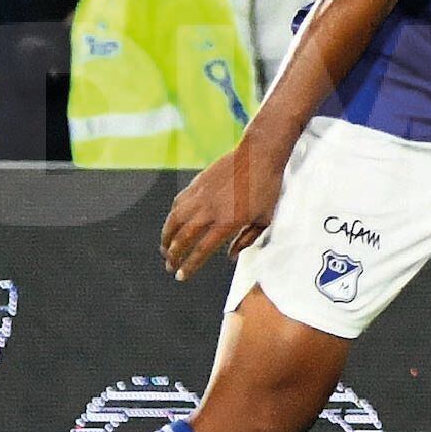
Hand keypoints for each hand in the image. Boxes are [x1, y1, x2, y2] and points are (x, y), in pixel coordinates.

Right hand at [161, 143, 283, 280]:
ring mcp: (200, 196)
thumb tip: (230, 256)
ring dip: (166, 238)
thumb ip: (247, 240)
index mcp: (228, 222)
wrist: (259, 155)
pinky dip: (171, 217)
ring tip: (164, 249)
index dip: (189, 266)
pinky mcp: (195, 184)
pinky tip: (172, 225)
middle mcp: (209, 211)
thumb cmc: (266, 187)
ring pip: (174, 221)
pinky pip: (177, 204)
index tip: (181, 276)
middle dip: (173, 256)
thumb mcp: (265, 218)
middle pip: (183, 239)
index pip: (201, 251)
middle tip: (170, 266)